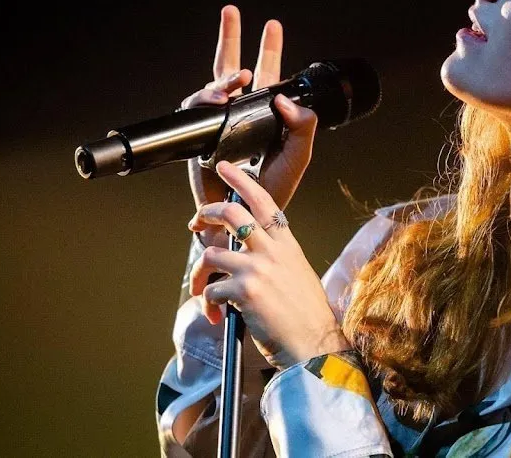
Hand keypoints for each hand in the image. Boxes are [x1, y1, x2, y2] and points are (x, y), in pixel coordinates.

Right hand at [178, 5, 319, 247]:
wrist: (245, 215)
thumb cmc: (273, 189)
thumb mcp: (298, 155)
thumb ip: (303, 125)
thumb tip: (283, 96)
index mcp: (267, 114)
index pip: (268, 75)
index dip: (269, 50)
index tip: (272, 24)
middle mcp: (241, 112)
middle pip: (232, 67)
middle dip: (231, 37)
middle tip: (231, 10)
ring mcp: (218, 121)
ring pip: (213, 85)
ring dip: (224, 77)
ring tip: (238, 77)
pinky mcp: (199, 134)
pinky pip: (196, 108)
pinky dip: (206, 98)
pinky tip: (219, 99)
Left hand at [187, 160, 350, 368]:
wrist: (314, 344)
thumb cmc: (307, 315)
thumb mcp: (298, 273)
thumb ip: (276, 256)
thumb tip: (248, 252)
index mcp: (287, 244)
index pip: (264, 201)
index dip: (242, 181)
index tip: (226, 168)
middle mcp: (272, 251)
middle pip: (231, 214)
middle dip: (206, 214)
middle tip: (196, 223)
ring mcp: (257, 269)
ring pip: (211, 253)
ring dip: (199, 274)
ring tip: (200, 289)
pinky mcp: (244, 291)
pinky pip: (210, 289)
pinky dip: (207, 303)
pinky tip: (216, 315)